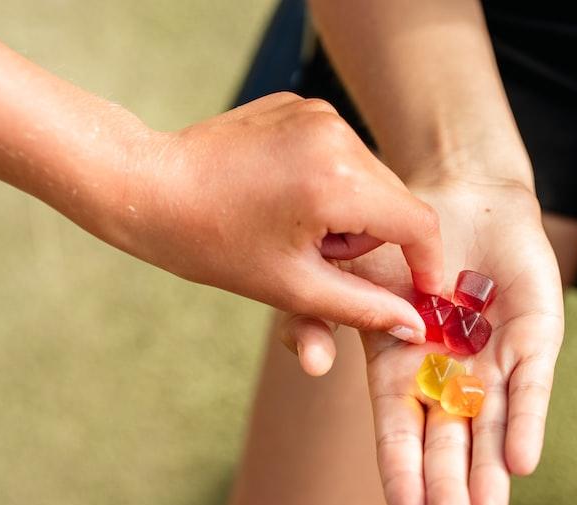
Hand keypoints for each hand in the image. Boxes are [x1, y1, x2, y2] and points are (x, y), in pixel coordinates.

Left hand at [111, 93, 441, 369]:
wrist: (149, 186)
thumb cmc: (213, 244)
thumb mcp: (293, 288)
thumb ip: (363, 309)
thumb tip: (413, 326)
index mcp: (337, 182)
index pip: (417, 225)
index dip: (428, 264)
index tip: (422, 293)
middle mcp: (336, 136)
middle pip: (396, 202)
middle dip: (372, 239)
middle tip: (322, 258)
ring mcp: (318, 114)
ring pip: (372, 179)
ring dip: (352, 212)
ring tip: (297, 227)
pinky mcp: (301, 106)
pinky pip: (343, 153)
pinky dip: (330, 183)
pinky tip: (285, 196)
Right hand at [290, 179, 563, 504]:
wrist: (460, 195)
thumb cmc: (396, 241)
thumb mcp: (345, 278)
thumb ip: (316, 316)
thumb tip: (311, 362)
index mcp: (403, 373)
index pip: (401, 434)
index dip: (404, 475)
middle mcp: (450, 377)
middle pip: (450, 441)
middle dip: (452, 485)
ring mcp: (493, 361)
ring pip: (492, 425)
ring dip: (490, 471)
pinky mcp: (534, 339)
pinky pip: (530, 384)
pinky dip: (525, 420)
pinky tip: (520, 461)